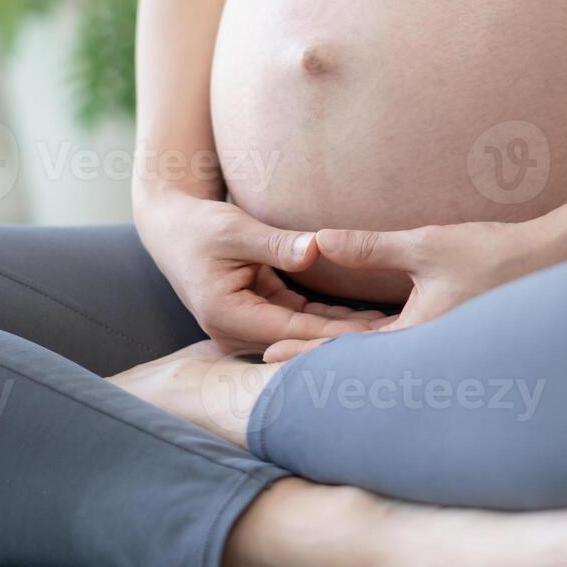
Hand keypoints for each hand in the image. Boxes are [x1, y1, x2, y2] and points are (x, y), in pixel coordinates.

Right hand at [134, 187, 387, 351]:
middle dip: (346, 341)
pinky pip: (296, 322)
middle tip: (397, 337)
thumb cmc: (198, 225)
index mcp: (226, 315)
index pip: (291, 330)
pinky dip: (327, 321)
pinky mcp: (255, 318)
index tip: (375, 330)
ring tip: (392, 331)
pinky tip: (366, 321)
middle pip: (299, 341)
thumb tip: (318, 248)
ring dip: (341, 333)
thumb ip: (278, 243)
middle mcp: (233, 332)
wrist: (169, 228)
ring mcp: (244, 329)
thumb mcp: (236, 229)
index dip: (335, 332)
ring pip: (301, 335)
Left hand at [262, 220, 544, 362]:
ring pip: (383, 358)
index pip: (348, 351)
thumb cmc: (496, 253)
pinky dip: (375, 343)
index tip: (267, 354)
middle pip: (361, 363)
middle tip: (267, 360)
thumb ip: (371, 247)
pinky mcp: (452, 337)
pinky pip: (405, 346)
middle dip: (318, 360)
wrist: (559, 261)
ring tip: (302, 351)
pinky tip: (358, 337)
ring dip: (345, 354)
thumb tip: (318, 239)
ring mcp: (442, 349)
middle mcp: (429, 354)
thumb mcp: (426, 245)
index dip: (305, 351)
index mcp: (419, 338)